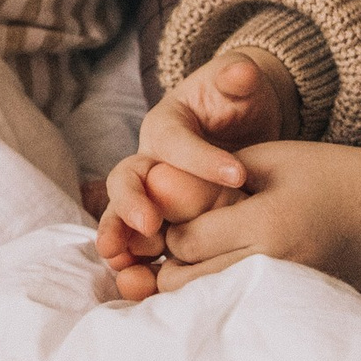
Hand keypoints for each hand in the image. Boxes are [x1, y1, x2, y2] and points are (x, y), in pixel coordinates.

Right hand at [98, 52, 298, 288]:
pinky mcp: (159, 222)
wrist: (239, 127)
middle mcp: (148, 160)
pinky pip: (139, 244)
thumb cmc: (237, 103)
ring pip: (122, 217)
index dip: (200, 159)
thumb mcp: (239, 84)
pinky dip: (135, 264)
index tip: (239, 175)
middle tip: (149, 224)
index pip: (172, 139)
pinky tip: (138, 288)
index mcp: (166, 123)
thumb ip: (237, 77)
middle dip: (131, 203)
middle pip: (126, 179)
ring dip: (120, 240)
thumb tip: (240, 72)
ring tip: (122, 263)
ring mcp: (149, 195)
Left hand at [112, 132, 360, 299]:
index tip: (173, 214)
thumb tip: (161, 194)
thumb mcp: (271, 158)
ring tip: (194, 262)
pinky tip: (221, 279)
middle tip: (178, 244)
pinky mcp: (296, 305)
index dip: (170, 227)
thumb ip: (216, 177)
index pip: (186, 241)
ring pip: (210, 304)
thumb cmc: (329, 172)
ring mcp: (288, 291)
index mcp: (266, 223)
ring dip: (193, 285)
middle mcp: (275, 264)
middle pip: (189, 283)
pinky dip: (222, 298)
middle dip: (172, 263)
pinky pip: (241, 310)